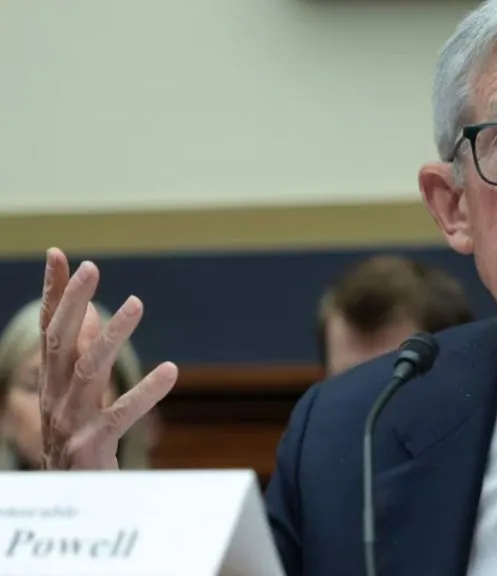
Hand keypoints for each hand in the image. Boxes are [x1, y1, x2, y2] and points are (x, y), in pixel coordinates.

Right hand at [39, 248, 177, 469]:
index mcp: (51, 383)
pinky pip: (120, 416)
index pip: (50, 330)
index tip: (60, 254)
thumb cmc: (78, 444)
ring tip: (135, 302)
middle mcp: (54, 397)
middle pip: (60, 342)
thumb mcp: (76, 397)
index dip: (53, 292)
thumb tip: (94, 311)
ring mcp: (69, 422)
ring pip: (88, 371)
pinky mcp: (90, 447)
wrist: (71, 505)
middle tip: (91, 266)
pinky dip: (145, 393)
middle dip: (73, 302)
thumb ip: (81, 356)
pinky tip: (171, 370)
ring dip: (111, 335)